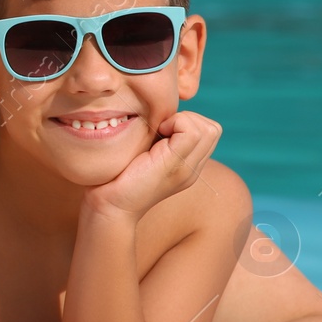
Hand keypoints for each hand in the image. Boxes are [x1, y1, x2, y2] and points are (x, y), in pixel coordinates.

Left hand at [83, 110, 222, 223]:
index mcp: (188, 166)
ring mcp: (187, 170)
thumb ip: (158, 138)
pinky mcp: (174, 167)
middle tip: (160, 129)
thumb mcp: (144, 153)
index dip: (186, 121)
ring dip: (181, 120)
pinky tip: (156, 134)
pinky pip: (191, 132)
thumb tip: (159, 113)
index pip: (208, 131)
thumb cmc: (116, 177)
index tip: (161, 128)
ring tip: (158, 132)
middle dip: (187, 118)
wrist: (108, 207)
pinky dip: (175, 123)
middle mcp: (193, 169)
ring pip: (208, 128)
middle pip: (212, 128)